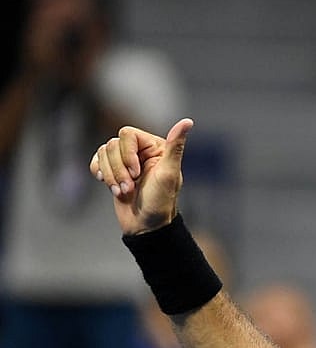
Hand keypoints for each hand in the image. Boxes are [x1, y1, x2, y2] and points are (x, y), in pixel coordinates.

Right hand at [89, 118, 192, 234]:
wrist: (146, 226)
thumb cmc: (160, 202)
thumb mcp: (169, 173)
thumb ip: (176, 146)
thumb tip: (188, 121)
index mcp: (155, 147)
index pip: (126, 134)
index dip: (126, 153)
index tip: (137, 173)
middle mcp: (140, 151)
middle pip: (112, 145)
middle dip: (118, 169)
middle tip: (131, 187)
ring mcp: (125, 161)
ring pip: (103, 153)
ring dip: (111, 176)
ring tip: (124, 191)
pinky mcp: (114, 172)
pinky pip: (95, 161)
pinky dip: (100, 174)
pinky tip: (111, 187)